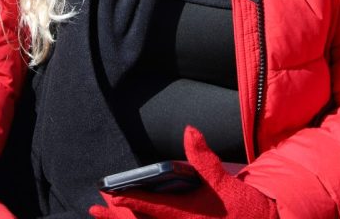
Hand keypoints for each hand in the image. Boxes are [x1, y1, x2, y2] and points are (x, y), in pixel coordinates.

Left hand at [88, 127, 275, 218]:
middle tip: (95, 209)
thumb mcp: (225, 181)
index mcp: (189, 215)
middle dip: (117, 218)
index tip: (111, 195)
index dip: (131, 200)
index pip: (154, 207)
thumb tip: (189, 130)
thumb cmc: (244, 207)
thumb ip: (204, 158)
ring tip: (104, 215)